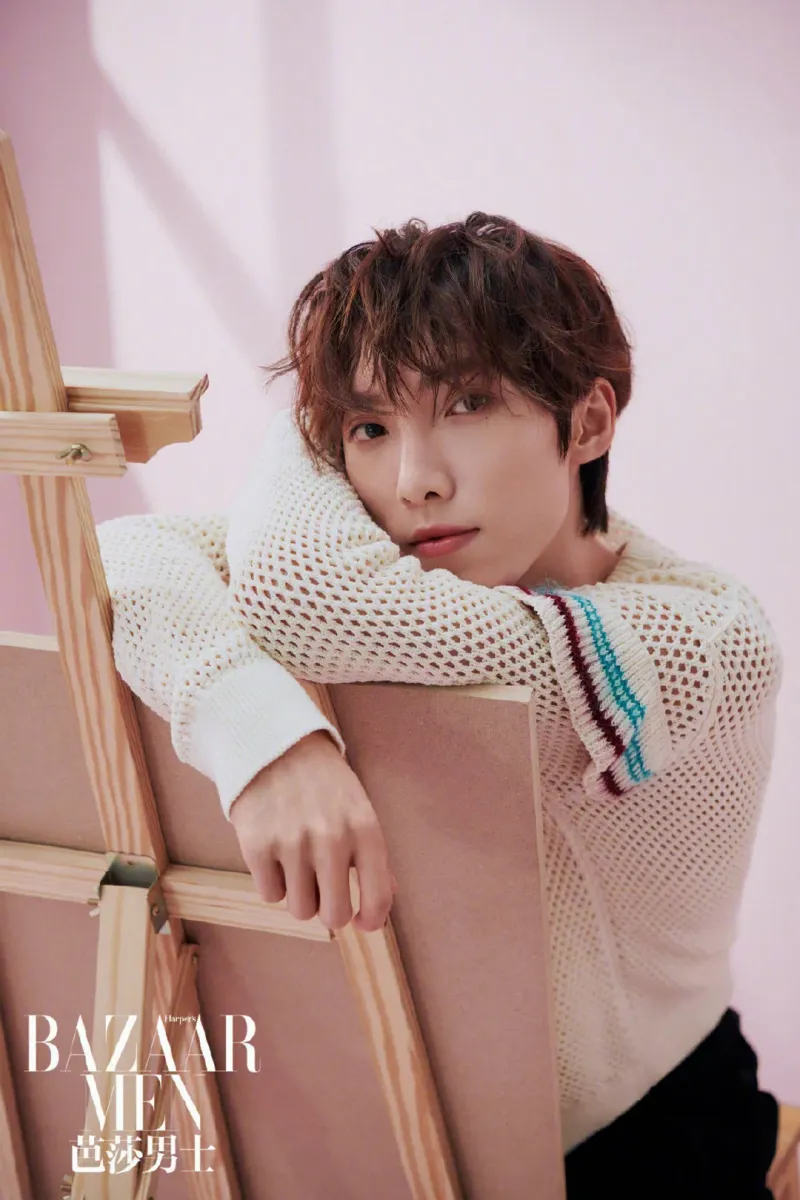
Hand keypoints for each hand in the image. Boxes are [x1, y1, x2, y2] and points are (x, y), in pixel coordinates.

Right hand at [228, 731, 396, 932]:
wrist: (275, 745)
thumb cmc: (324, 785)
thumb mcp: (359, 810)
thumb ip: (373, 856)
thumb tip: (383, 900)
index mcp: (365, 830)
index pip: (377, 898)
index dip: (371, 919)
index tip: (362, 921)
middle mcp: (331, 838)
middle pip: (334, 916)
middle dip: (330, 910)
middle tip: (323, 891)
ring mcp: (292, 843)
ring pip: (300, 910)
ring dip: (300, 895)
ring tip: (298, 865)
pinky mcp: (257, 846)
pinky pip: (270, 894)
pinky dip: (273, 881)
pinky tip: (276, 854)